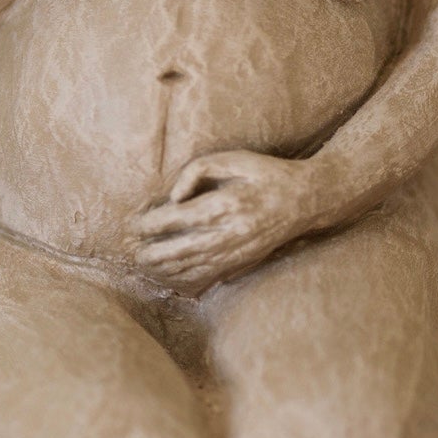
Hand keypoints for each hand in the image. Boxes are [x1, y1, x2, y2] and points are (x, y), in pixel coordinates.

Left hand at [134, 150, 331, 291]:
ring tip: (144, 265)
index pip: (177, 218)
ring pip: (191, 267)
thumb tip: (174, 196)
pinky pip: (208, 276)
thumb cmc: (267, 174)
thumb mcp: (235, 158)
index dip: (151, 224)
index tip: (134, 224)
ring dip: (164, 269)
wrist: (306, 200)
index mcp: (225, 204)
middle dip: (151, 253)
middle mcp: (229, 232)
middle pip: (180, 250)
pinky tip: (170, 277)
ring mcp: (236, 251)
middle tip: (131, 251)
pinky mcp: (242, 262)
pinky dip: (185, 279)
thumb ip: (199, 170)